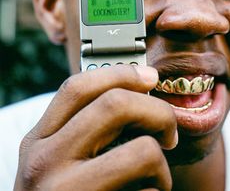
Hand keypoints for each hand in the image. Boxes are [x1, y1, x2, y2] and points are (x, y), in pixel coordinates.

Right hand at [14, 65, 177, 190]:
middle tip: (168, 130)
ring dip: (163, 162)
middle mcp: (45, 162)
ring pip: (143, 150)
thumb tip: (135, 93)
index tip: (150, 77)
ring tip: (156, 176)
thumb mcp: (56, 157)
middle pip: (115, 105)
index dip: (120, 74)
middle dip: (157, 111)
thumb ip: (81, 126)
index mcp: (39, 140)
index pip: (79, 87)